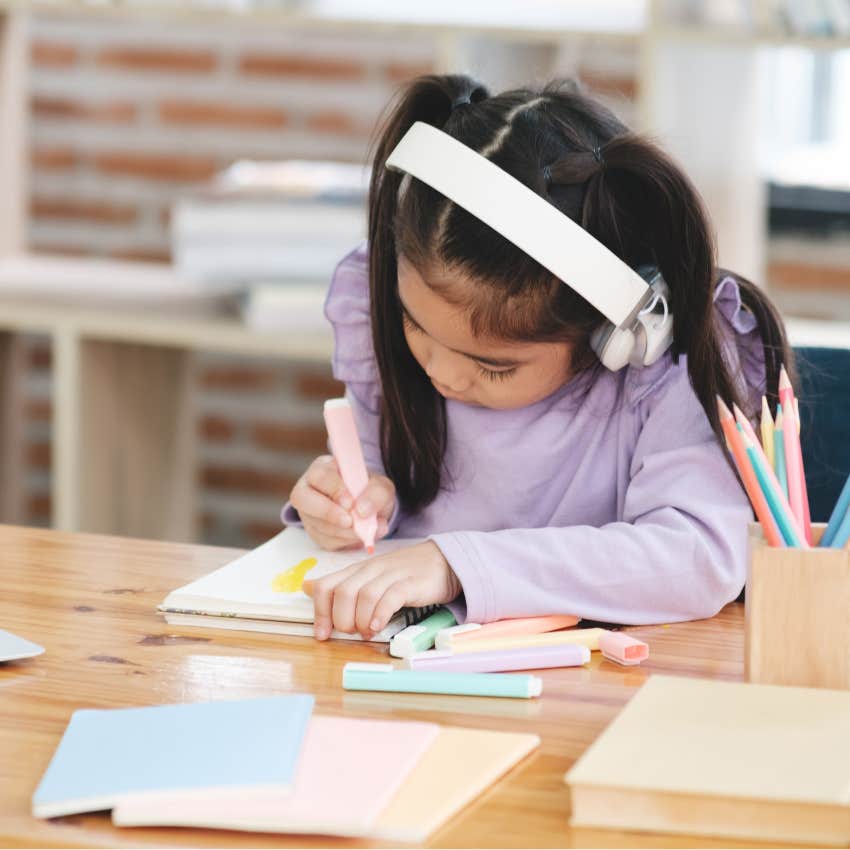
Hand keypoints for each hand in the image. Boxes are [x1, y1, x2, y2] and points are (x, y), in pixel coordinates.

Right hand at [289, 455, 395, 550]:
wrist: (370, 509)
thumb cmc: (371, 491)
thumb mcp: (381, 487)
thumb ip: (376, 494)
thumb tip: (362, 511)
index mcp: (323, 468)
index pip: (320, 475)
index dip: (334, 489)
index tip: (350, 503)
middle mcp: (308, 488)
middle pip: (302, 499)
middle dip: (328, 513)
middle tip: (350, 522)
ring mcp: (308, 512)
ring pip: (316, 523)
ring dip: (343, 531)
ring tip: (366, 530)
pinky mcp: (314, 532)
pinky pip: (324, 540)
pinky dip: (344, 542)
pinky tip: (359, 536)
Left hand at [303, 541, 460, 639]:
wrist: (442, 560)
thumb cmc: (403, 573)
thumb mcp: (368, 576)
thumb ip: (340, 583)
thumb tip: (307, 587)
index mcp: (357, 570)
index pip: (326, 586)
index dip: (320, 612)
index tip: (323, 635)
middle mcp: (370, 570)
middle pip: (343, 593)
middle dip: (341, 619)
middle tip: (351, 632)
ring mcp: (391, 575)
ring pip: (364, 595)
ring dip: (360, 620)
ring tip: (366, 632)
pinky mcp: (411, 584)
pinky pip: (390, 597)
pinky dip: (380, 614)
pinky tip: (378, 626)